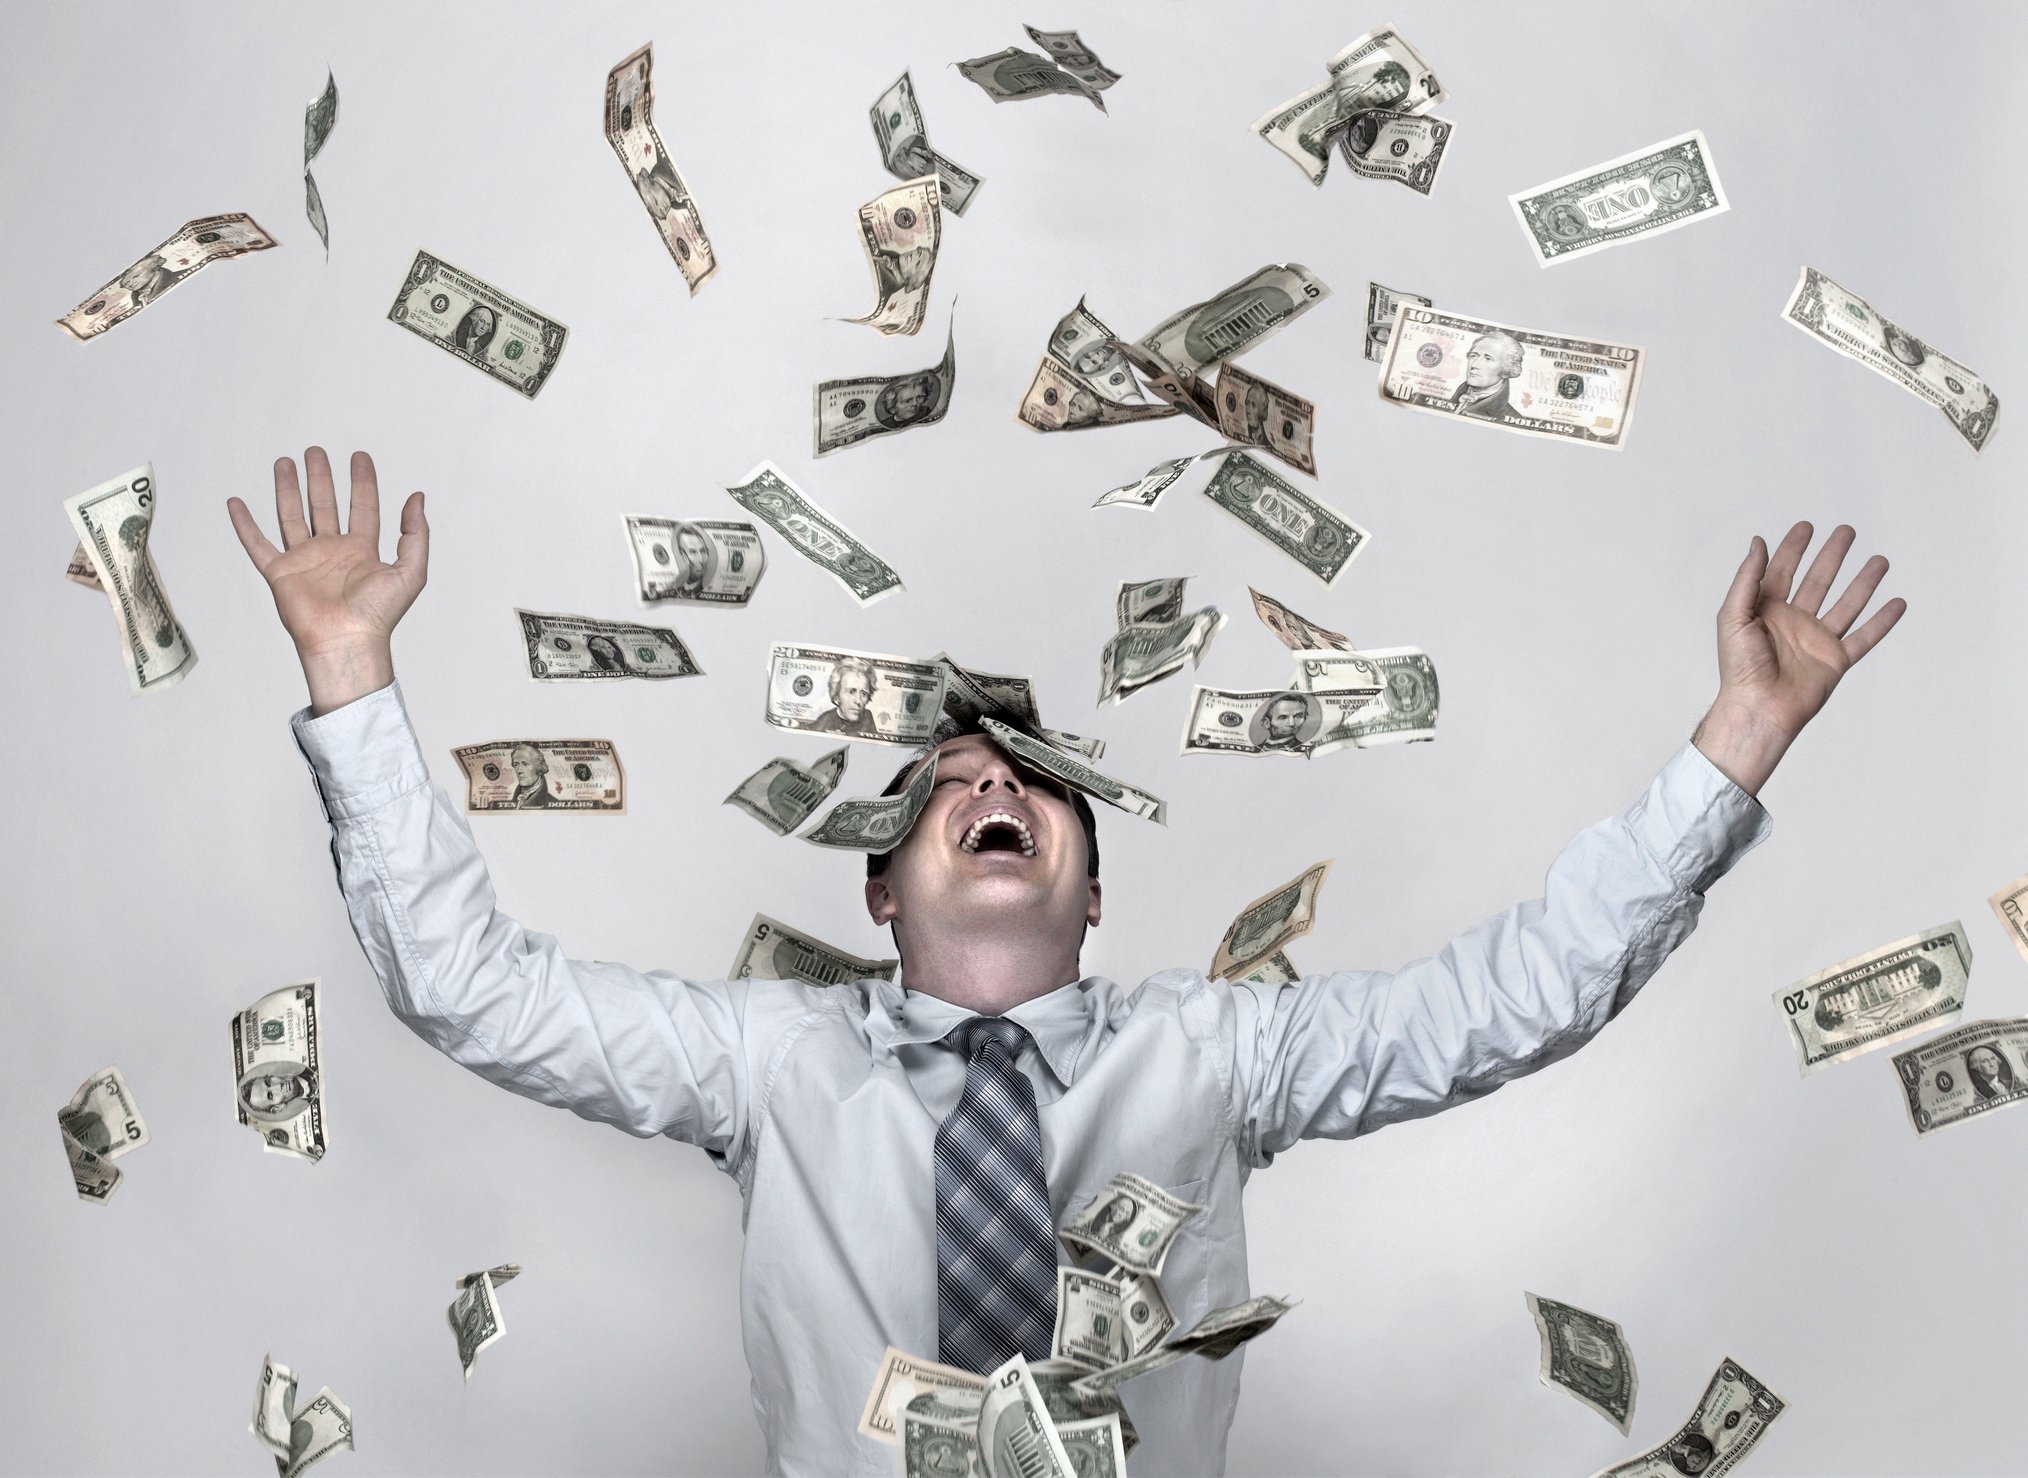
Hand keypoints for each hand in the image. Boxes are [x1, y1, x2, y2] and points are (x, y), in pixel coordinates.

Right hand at [227, 447, 428, 714]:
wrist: (347, 641)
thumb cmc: (380, 615)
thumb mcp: (411, 570)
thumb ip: (416, 533)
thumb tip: (417, 496)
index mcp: (362, 551)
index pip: (363, 507)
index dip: (362, 481)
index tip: (360, 456)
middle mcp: (332, 552)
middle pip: (324, 505)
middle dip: (320, 477)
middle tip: (315, 451)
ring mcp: (304, 562)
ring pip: (291, 516)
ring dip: (287, 489)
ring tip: (284, 462)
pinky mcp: (280, 574)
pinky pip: (257, 545)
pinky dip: (244, 524)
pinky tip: (236, 503)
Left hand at [1692, 521, 1904, 794]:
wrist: (1758, 708)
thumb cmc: (1738, 667)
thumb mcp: (1732, 617)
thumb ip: (1747, 580)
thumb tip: (1758, 543)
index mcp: (1766, 611)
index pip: (1783, 571)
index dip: (1793, 548)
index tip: (1806, 526)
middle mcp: (1794, 622)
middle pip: (1818, 580)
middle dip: (1832, 555)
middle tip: (1847, 531)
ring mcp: (1816, 640)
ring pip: (1846, 604)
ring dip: (1863, 582)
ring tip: (1880, 560)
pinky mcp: (1835, 660)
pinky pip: (1864, 637)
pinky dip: (1882, 621)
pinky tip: (1898, 603)